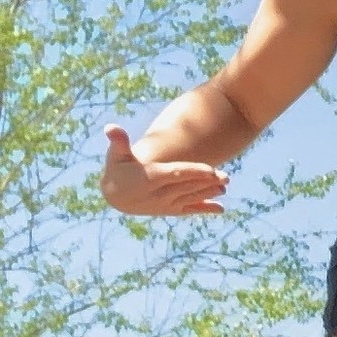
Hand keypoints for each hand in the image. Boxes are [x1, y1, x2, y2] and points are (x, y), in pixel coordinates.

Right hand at [102, 124, 226, 215]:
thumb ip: (118, 141)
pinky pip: (189, 210)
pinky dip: (204, 209)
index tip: (211, 170)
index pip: (176, 174)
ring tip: (225, 187)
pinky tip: (221, 209)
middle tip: (226, 177)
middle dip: (207, 182)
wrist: (115, 196)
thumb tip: (110, 127)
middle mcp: (160, 193)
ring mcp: (166, 204)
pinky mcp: (170, 210)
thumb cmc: (117, 170)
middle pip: (187, 186)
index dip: (194, 172)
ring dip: (209, 194)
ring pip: (191, 198)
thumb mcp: (116, 155)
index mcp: (151, 177)